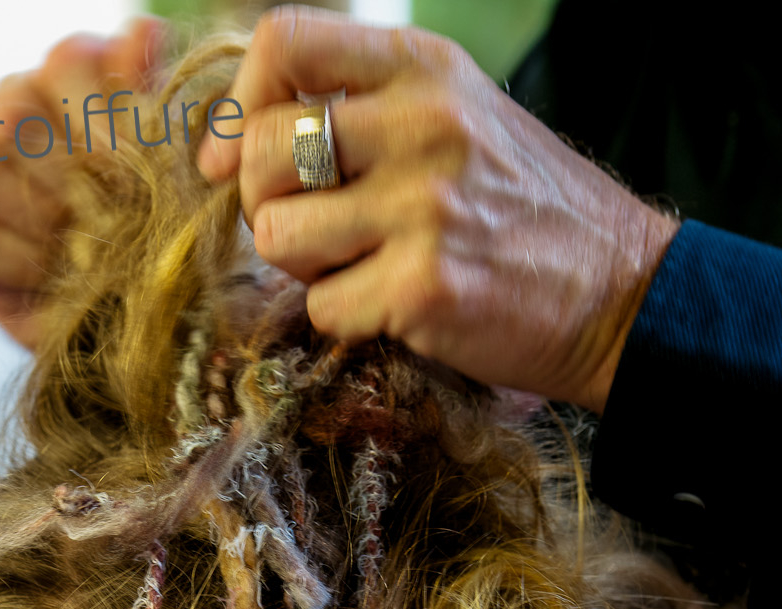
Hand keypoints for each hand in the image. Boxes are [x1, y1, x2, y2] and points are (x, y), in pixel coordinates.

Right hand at [0, 18, 163, 348]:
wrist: (137, 325)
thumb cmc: (159, 241)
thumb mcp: (174, 173)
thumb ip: (153, 99)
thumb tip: (142, 34)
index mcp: (73, 81)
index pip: (67, 62)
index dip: (101, 117)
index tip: (134, 168)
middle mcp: (16, 112)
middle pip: (15, 106)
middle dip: (71, 175)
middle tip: (111, 219)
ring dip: (40, 218)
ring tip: (82, 252)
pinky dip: (17, 263)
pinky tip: (48, 278)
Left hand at [197, 7, 677, 412]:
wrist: (621, 292)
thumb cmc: (525, 211)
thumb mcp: (461, 115)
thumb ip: (369, 107)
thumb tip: (240, 140)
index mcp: (426, 67)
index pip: (285, 42)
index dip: (239, 106)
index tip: (233, 158)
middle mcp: (423, 123)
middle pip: (264, 151)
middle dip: (264, 205)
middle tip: (308, 231)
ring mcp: (423, 205)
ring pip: (279, 236)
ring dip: (303, 268)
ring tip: (361, 266)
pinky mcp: (423, 285)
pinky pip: (322, 308)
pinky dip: (345, 319)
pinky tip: (397, 306)